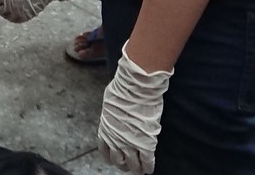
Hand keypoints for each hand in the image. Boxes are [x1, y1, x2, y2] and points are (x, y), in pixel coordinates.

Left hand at [98, 43, 170, 173]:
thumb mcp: (109, 104)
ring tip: (140, 170)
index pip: (105, 151)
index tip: (115, 159)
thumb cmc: (122, 90)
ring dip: (136, 169)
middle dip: (123, 165)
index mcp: (105, 130)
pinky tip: (149, 169)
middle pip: (118, 161)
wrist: (136, 88)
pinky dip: (148, 167)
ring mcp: (130, 144)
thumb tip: (115, 113)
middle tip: (129, 166)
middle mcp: (115, 140)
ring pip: (132, 164)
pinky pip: (147, 161)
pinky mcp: (146, 144)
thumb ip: (112, 114)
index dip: (111, 157)